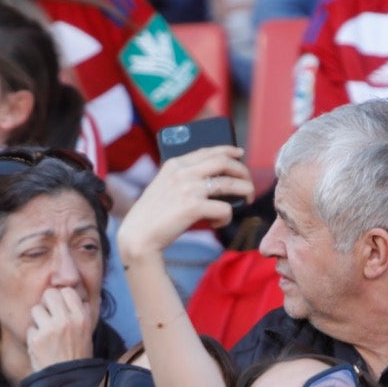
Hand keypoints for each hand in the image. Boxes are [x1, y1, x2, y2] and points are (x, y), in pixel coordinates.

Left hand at [25, 286, 95, 371]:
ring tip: (45, 334)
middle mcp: (67, 321)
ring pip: (36, 309)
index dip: (61, 298)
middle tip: (49, 317)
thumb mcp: (86, 333)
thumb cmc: (77, 356)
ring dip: (38, 320)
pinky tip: (42, 347)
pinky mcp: (36, 340)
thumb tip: (74, 296)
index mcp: (81, 317)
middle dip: (46, 304)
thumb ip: (80, 313)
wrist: (68, 381)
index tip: (60, 308)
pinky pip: (30, 328)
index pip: (66, 291)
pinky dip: (33, 337)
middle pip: (49, 294)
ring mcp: (50, 329)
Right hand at [117, 145, 251, 262]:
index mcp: (174, 164)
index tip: (239, 153)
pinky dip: (226, 218)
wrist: (138, 236)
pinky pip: (224, 209)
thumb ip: (183, 178)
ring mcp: (188, 188)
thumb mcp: (164, 187)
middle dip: (243, 171)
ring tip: (248, 201)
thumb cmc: (153, 216)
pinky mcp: (193, 207)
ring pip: (230, 184)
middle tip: (248, 184)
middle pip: (224, 162)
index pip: (208, 150)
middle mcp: (183, 172)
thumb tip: (214, 180)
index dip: (227, 150)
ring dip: (245, 191)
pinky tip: (218, 223)